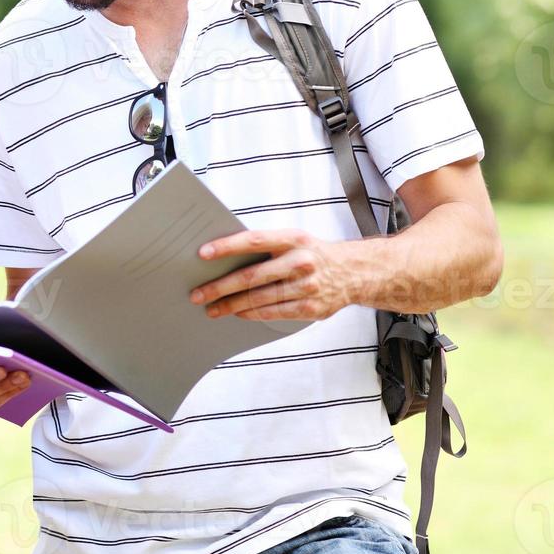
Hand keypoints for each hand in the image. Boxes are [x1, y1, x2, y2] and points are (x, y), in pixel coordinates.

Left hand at [192, 228, 365, 320]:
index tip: (203, 254)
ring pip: (260, 298)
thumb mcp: (293, 239)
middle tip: (199, 294)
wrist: (354, 272)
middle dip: (220, 287)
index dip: (226, 246)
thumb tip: (223, 256)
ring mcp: (307, 287)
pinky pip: (274, 312)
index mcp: (293, 239)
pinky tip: (238, 313)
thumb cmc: (312, 253)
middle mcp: (301, 262)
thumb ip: (265, 246)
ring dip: (232, 305)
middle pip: (252, 276)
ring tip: (213, 308)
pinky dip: (252, 313)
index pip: (253, 240)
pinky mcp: (312, 309)